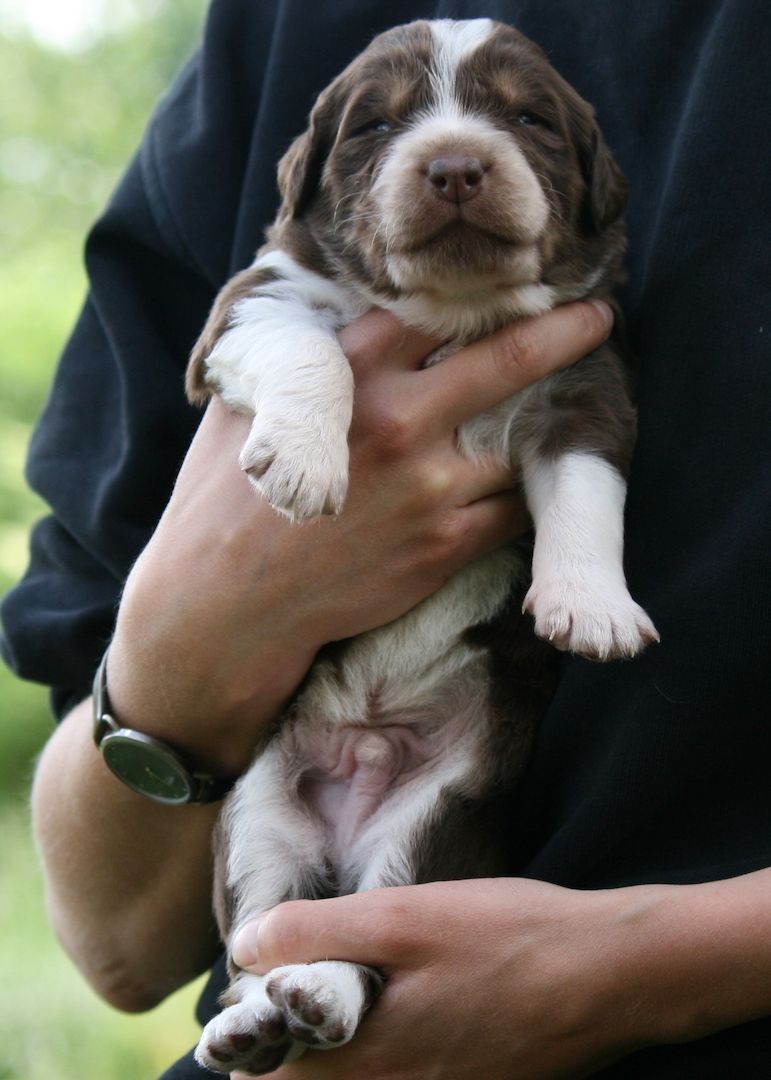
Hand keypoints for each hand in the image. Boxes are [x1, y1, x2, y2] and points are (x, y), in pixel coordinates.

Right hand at [107, 302, 611, 775]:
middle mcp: (399, 422)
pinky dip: (522, 495)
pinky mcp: (443, 546)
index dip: (476, 294)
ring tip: (572, 413)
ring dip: (546, 427)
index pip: (430, 310)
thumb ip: (295, 362)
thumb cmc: (223, 503)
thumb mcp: (241, 409)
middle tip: (598, 316)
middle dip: (561, 331)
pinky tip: (528, 484)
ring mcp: (429, 488)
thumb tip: (322, 318)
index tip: (510, 283)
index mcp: (346, 376)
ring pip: (520, 442)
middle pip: (505, 360)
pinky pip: (511, 511)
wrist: (226, 605)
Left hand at [230, 877, 660, 1079]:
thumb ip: (317, 933)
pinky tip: (405, 1002)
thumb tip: (244, 948)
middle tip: (293, 980)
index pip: (274, 1067)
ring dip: (337, 1043)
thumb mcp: (404, 916)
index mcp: (367, 1058)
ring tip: (342, 986)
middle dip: (290, 1037)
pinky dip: (384, 1049)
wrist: (608, 976)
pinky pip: (403, 1077)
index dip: (254, 1025)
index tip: (256, 985)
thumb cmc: (505, 939)